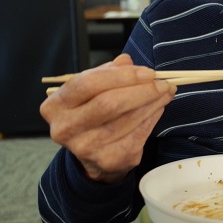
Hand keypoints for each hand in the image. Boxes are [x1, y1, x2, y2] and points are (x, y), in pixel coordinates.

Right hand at [40, 54, 175, 182]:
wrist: (92, 157)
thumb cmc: (93, 114)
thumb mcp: (93, 90)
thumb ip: (108, 73)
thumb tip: (126, 61)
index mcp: (56, 105)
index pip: (88, 83)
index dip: (122, 76)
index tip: (149, 72)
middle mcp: (65, 128)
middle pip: (109, 103)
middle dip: (142, 90)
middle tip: (163, 83)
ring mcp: (85, 147)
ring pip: (127, 119)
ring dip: (153, 102)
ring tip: (165, 92)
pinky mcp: (108, 160)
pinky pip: (138, 134)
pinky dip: (152, 118)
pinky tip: (159, 108)